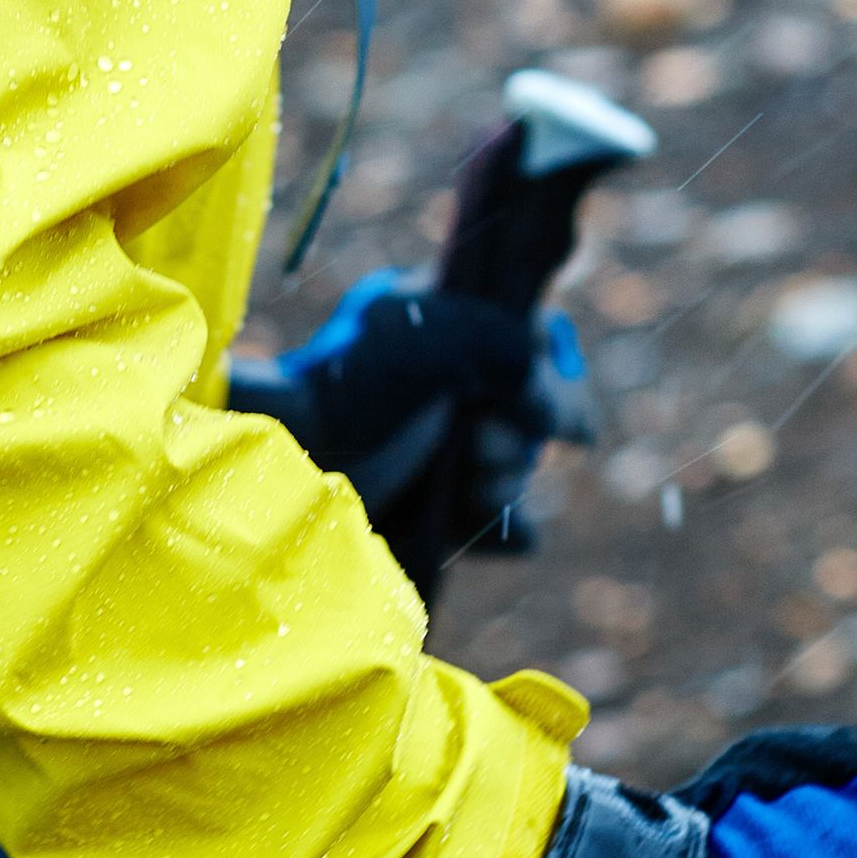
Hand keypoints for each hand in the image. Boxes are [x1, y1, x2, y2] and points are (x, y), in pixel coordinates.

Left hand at [225, 270, 594, 588]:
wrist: (283, 465)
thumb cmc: (342, 383)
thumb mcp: (425, 331)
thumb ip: (508, 345)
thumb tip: (573, 421)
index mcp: (453, 324)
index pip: (542, 341)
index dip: (552, 373)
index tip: (530, 398)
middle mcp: (459, 385)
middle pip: (538, 416)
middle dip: (514, 433)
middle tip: (474, 441)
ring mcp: (453, 451)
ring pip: (524, 473)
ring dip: (500, 480)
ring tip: (458, 478)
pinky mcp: (446, 513)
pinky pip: (517, 533)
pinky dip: (502, 529)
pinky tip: (458, 514)